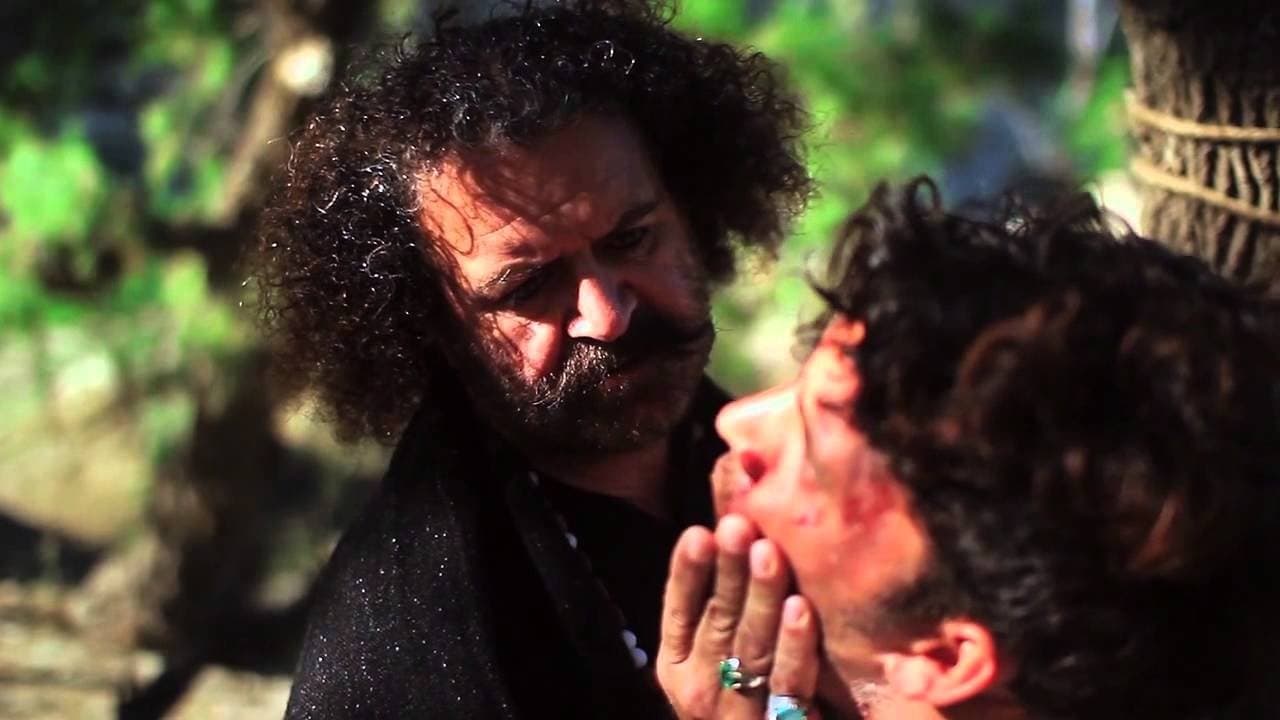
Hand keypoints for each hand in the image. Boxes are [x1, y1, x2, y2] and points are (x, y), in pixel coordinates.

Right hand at [656, 514, 821, 719]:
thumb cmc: (743, 687)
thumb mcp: (717, 647)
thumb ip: (720, 595)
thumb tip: (737, 512)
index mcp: (677, 663)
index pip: (678, 611)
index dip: (687, 572)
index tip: (698, 532)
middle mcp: (700, 689)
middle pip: (718, 622)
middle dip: (728, 571)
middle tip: (738, 526)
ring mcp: (739, 711)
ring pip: (751, 646)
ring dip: (760, 596)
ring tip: (767, 552)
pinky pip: (789, 682)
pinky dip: (794, 645)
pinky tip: (800, 608)